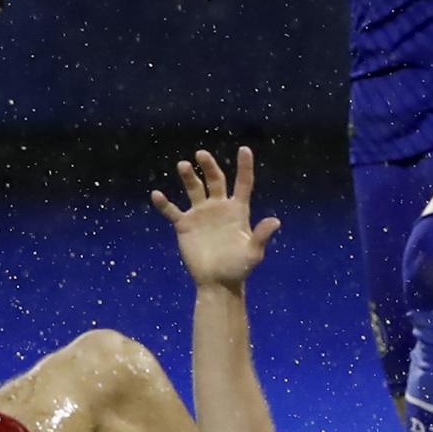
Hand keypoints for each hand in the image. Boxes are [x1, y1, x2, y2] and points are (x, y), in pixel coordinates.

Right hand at [151, 148, 280, 286]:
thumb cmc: (239, 268)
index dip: (244, 166)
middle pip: (215, 180)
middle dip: (209, 166)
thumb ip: (261, 236)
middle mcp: (219, 208)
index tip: (244, 149)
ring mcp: (201, 215)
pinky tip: (157, 194)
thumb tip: (275, 221)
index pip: (243, 183)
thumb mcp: (253, 252)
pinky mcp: (185, 226)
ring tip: (183, 165)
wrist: (218, 282)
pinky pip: (172, 211)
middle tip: (201, 154)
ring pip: (194, 189)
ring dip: (189, 176)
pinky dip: (164, 203)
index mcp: (238, 211)